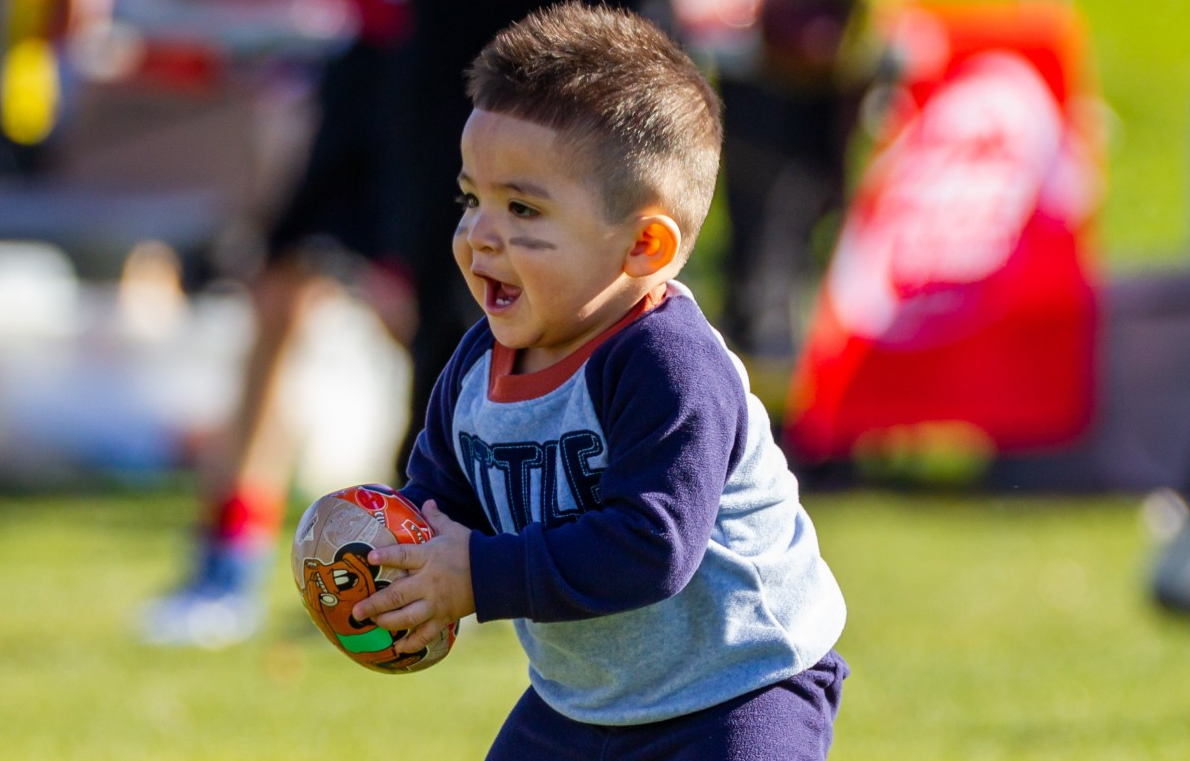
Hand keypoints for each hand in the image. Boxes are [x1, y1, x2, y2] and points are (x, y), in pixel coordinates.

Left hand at [351, 500, 474, 653]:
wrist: (495, 573)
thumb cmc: (471, 549)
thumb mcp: (453, 530)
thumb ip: (436, 518)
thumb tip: (426, 501)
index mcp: (429, 557)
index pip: (403, 556)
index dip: (386, 556)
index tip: (369, 557)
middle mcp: (429, 582)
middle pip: (397, 595)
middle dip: (374, 604)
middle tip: (356, 611)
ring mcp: (436, 602)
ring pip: (407, 617)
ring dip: (387, 623)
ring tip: (372, 624)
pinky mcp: (444, 617)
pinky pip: (426, 634)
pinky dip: (412, 643)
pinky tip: (398, 649)